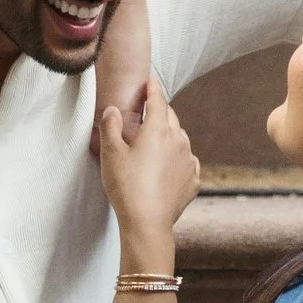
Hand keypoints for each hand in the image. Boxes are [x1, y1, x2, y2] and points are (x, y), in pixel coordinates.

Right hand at [97, 73, 199, 257]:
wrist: (147, 222)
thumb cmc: (126, 186)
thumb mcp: (110, 153)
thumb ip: (109, 126)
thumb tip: (112, 110)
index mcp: (157, 130)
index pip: (157, 100)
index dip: (153, 88)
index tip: (151, 80)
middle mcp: (178, 140)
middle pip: (170, 117)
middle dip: (160, 110)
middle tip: (150, 109)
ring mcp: (188, 161)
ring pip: (180, 139)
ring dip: (170, 135)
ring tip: (157, 141)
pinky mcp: (193, 180)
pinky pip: (187, 162)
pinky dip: (179, 159)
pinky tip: (169, 166)